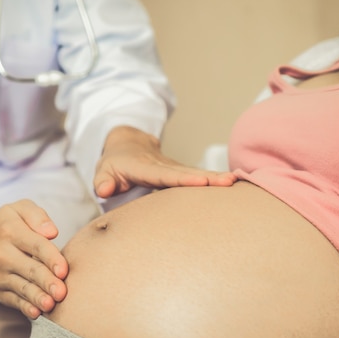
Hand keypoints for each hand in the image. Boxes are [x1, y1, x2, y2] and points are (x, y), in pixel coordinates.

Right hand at [0, 198, 67, 318]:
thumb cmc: (4, 223)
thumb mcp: (18, 208)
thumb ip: (37, 216)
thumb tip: (52, 232)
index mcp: (11, 232)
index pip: (35, 245)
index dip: (51, 258)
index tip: (63, 269)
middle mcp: (3, 254)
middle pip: (29, 269)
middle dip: (46, 281)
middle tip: (61, 292)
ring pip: (21, 288)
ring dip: (37, 297)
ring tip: (50, 305)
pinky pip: (12, 300)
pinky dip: (24, 308)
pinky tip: (36, 313)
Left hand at [94, 126, 236, 198]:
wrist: (128, 147)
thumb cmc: (115, 164)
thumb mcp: (103, 171)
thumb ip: (102, 181)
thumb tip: (104, 190)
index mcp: (145, 167)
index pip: (165, 175)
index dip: (183, 178)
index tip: (201, 180)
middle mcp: (164, 166)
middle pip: (188, 172)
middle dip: (208, 177)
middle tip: (229, 181)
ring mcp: (175, 169)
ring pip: (196, 173)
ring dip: (216, 178)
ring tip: (236, 182)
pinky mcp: (182, 174)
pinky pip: (198, 177)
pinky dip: (215, 181)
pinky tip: (234, 185)